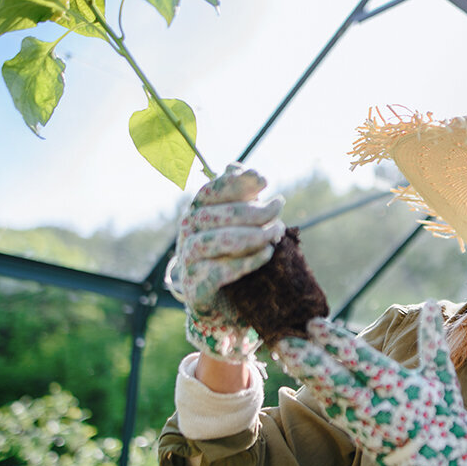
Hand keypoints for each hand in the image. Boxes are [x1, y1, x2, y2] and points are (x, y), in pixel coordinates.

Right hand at [166, 163, 284, 361]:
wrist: (219, 300)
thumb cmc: (231, 252)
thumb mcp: (236, 221)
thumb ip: (238, 194)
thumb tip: (236, 166)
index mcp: (197, 211)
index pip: (211, 189)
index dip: (237, 182)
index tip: (264, 180)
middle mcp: (188, 232)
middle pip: (217, 214)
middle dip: (253, 210)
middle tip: (279, 208)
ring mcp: (188, 259)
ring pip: (216, 240)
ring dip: (251, 235)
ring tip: (276, 233)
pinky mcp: (196, 286)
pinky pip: (221, 271)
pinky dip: (247, 262)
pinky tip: (266, 255)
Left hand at [275, 301, 466, 465]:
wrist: (441, 464)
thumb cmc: (443, 414)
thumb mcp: (441, 376)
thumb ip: (432, 339)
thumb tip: (430, 301)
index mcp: (402, 390)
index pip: (364, 363)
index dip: (338, 344)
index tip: (315, 325)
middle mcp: (379, 407)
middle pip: (338, 383)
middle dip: (311, 362)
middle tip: (286, 341)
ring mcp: (363, 422)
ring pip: (328, 394)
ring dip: (304, 373)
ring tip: (282, 350)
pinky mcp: (355, 431)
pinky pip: (330, 406)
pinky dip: (313, 387)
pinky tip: (294, 368)